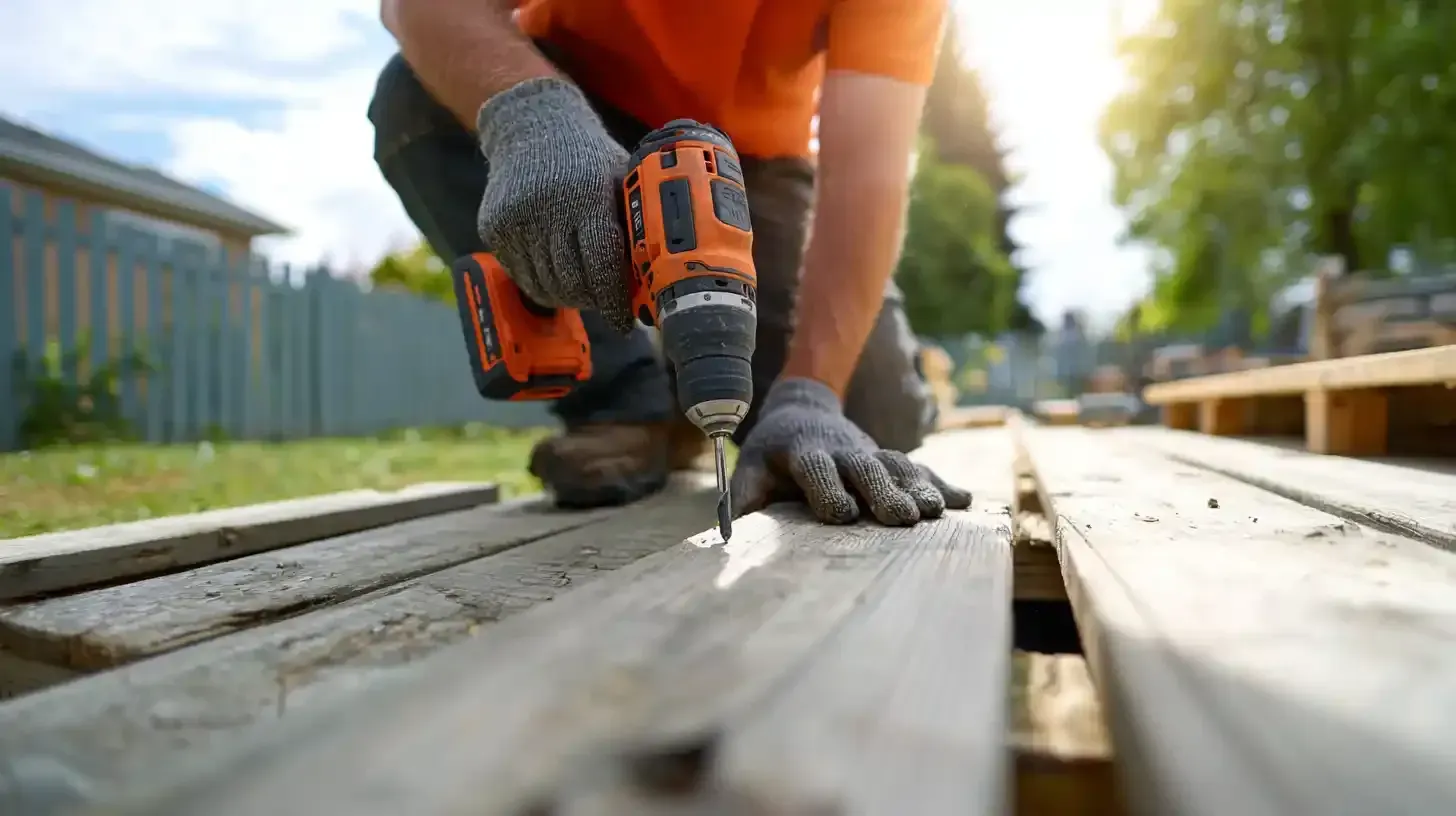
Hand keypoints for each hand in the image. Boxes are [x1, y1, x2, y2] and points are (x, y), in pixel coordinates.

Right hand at [475, 77, 634, 332]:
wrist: (532, 127)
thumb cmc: (588, 160)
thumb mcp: (620, 179)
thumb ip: (634, 224)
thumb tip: (656, 277)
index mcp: (588, 196)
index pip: (602, 264)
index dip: (613, 300)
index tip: (624, 321)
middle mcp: (548, 208)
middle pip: (573, 283)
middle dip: (593, 301)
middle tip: (606, 302)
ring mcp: (516, 219)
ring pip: (546, 287)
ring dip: (568, 297)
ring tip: (583, 290)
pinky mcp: (494, 228)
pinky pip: (522, 277)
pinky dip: (543, 286)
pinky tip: (557, 276)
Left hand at [729, 378, 971, 524]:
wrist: (802, 409)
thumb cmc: (772, 451)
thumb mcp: (751, 467)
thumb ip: (743, 496)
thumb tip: (731, 532)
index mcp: (803, 451)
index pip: (815, 467)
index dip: (827, 489)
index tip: (841, 515)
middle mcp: (840, 449)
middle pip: (863, 466)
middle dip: (882, 490)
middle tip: (901, 518)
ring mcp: (869, 450)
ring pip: (896, 465)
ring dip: (916, 487)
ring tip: (934, 513)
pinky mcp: (888, 458)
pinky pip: (918, 469)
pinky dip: (941, 484)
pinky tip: (964, 503)